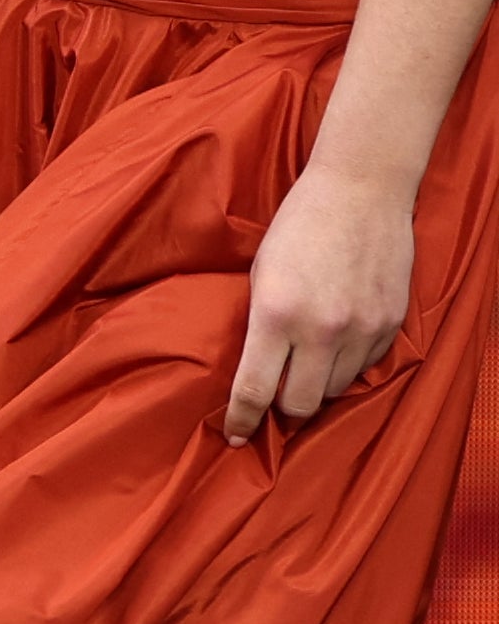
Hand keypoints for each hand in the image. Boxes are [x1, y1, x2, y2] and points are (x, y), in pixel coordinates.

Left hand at [223, 163, 412, 444]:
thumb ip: (261, 323)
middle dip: (284, 407)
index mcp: (276, 313)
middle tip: (278, 390)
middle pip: (299, 405)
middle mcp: (320, 329)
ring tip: (311, 356)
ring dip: (317, 383)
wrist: (360, 189)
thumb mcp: (262, 270)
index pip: (254, 389)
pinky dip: (349, 363)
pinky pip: (365, 368)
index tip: (234, 434)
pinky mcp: (389, 326)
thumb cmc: (300, 223)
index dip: (241, 419)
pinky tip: (341, 336)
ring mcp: (360, 331)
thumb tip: (258, 371)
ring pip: (334, 391)